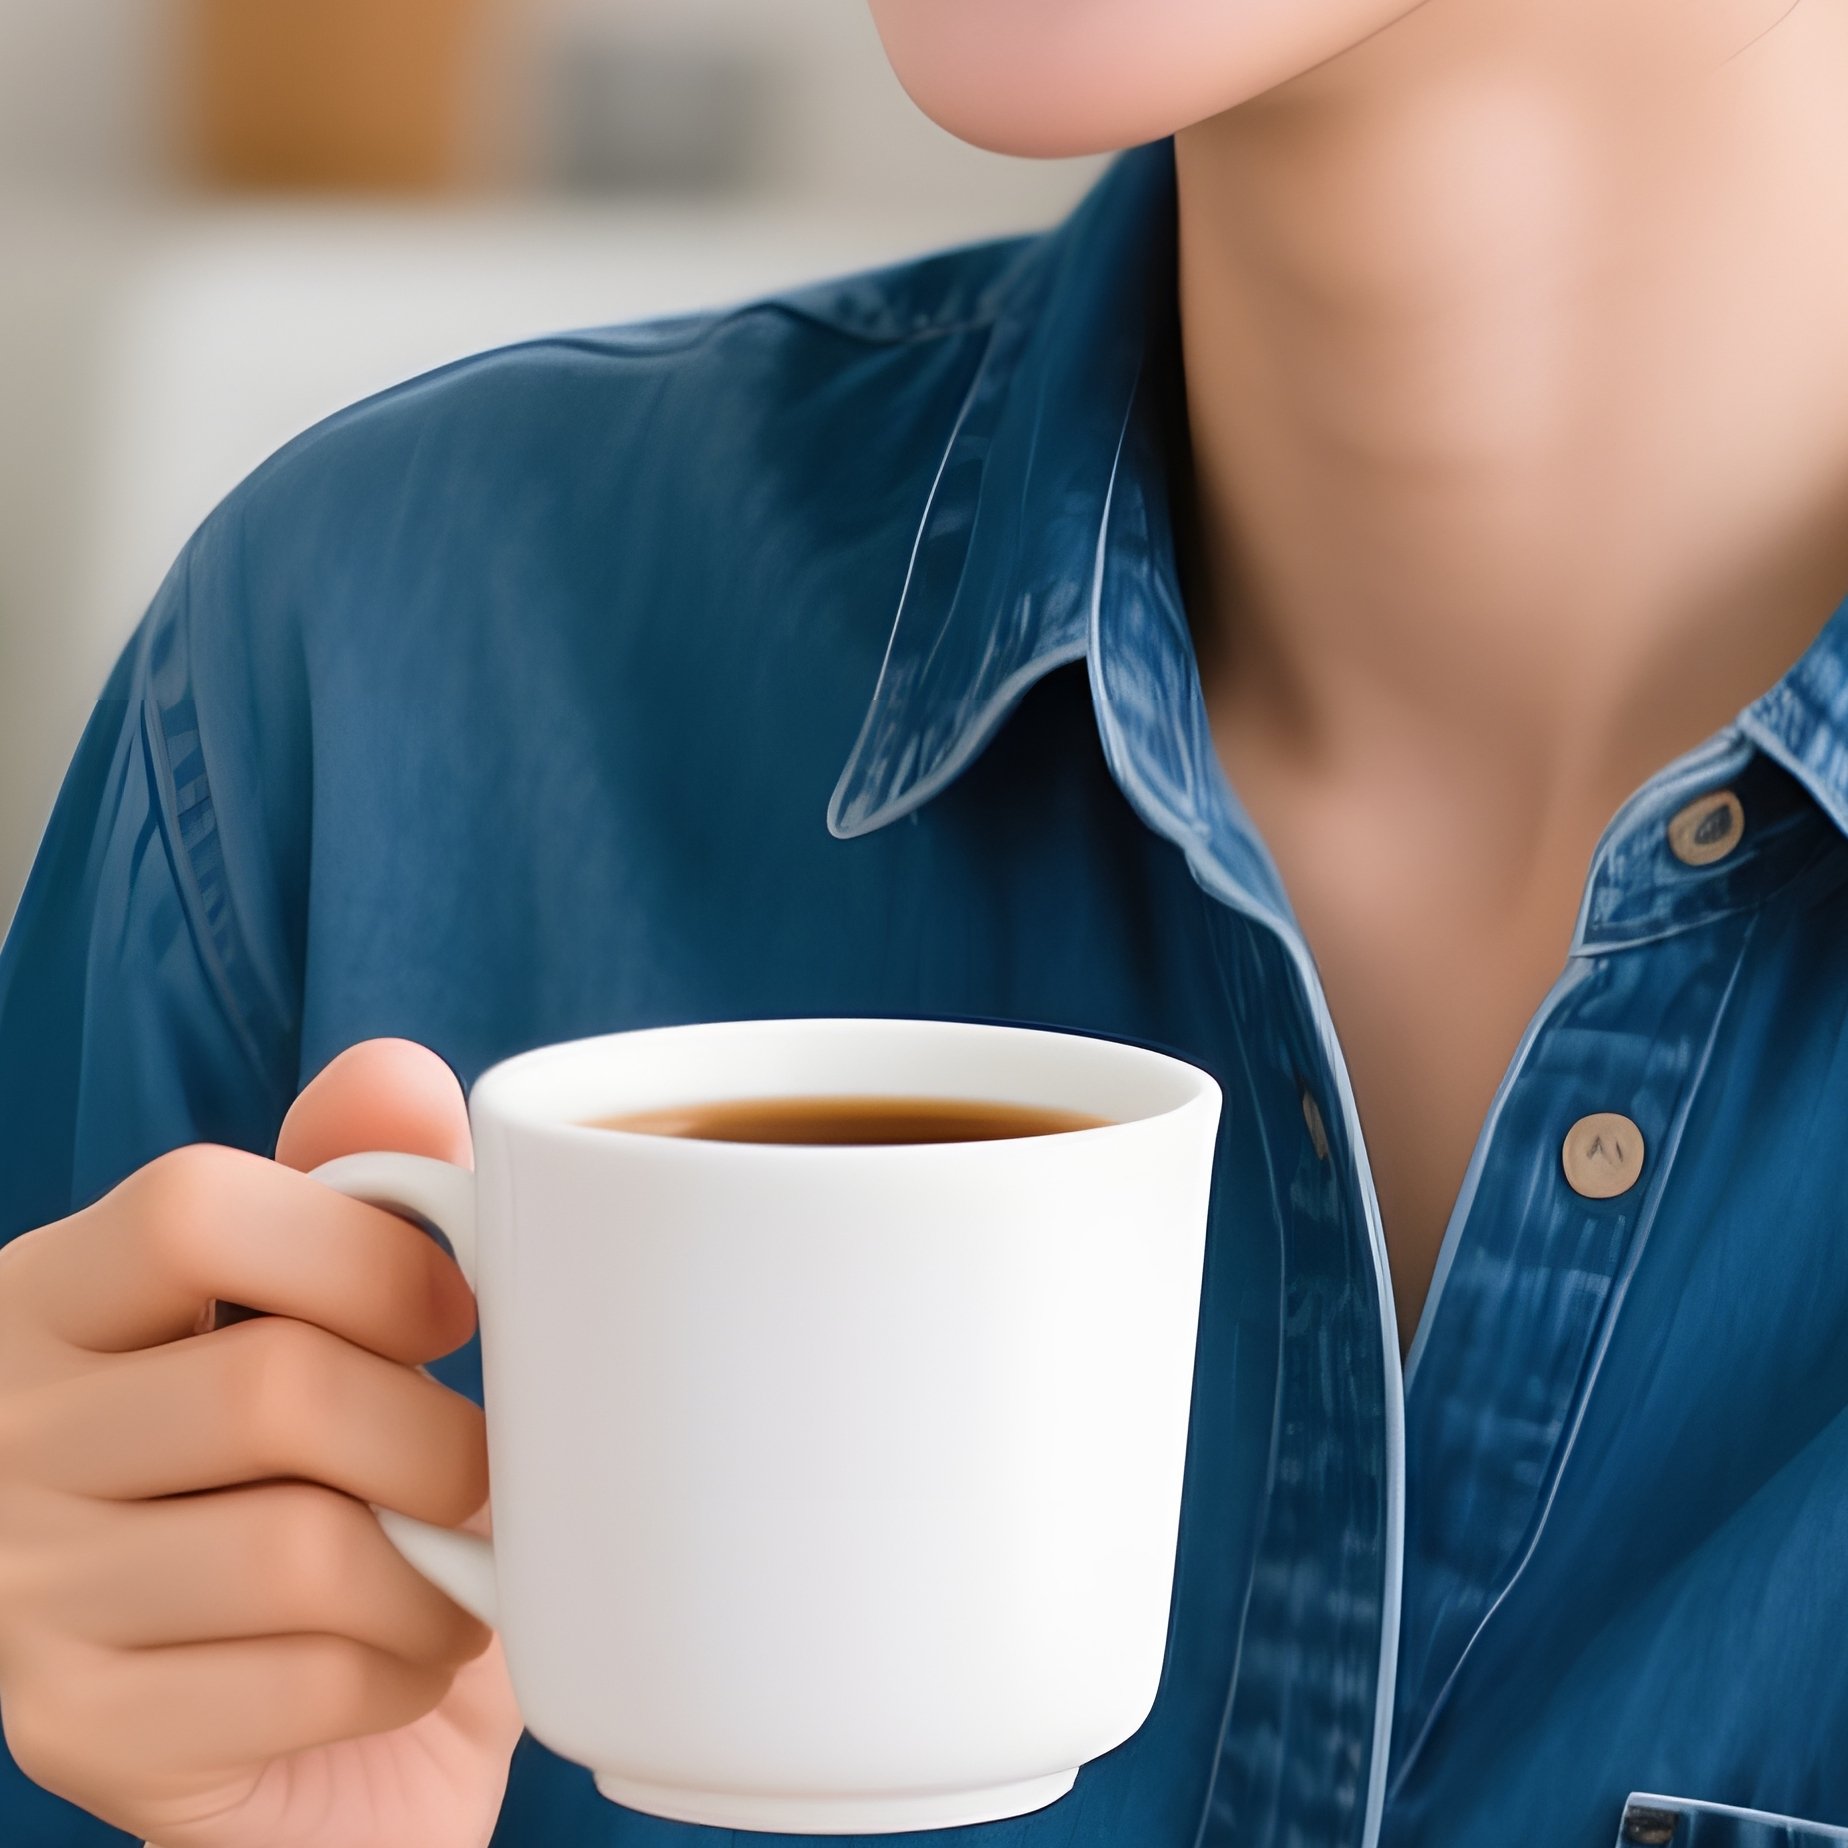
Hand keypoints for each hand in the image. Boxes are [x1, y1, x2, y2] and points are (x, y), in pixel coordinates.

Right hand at [0, 1039, 521, 1847]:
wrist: (304, 1724)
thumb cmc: (337, 1478)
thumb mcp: (340, 1319)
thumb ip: (362, 1187)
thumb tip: (398, 1073)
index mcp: (62, 1292)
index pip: (190, 1211)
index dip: (363, 1252)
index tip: (453, 1311)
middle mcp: (7, 1431)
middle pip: (272, 1386)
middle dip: (439, 1437)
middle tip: (480, 1469)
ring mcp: (22, 1593)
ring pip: (300, 1549)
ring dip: (439, 1567)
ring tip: (457, 1564)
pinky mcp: (75, 1731)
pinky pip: (301, 1681)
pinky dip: (406, 1664)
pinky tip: (405, 1651)